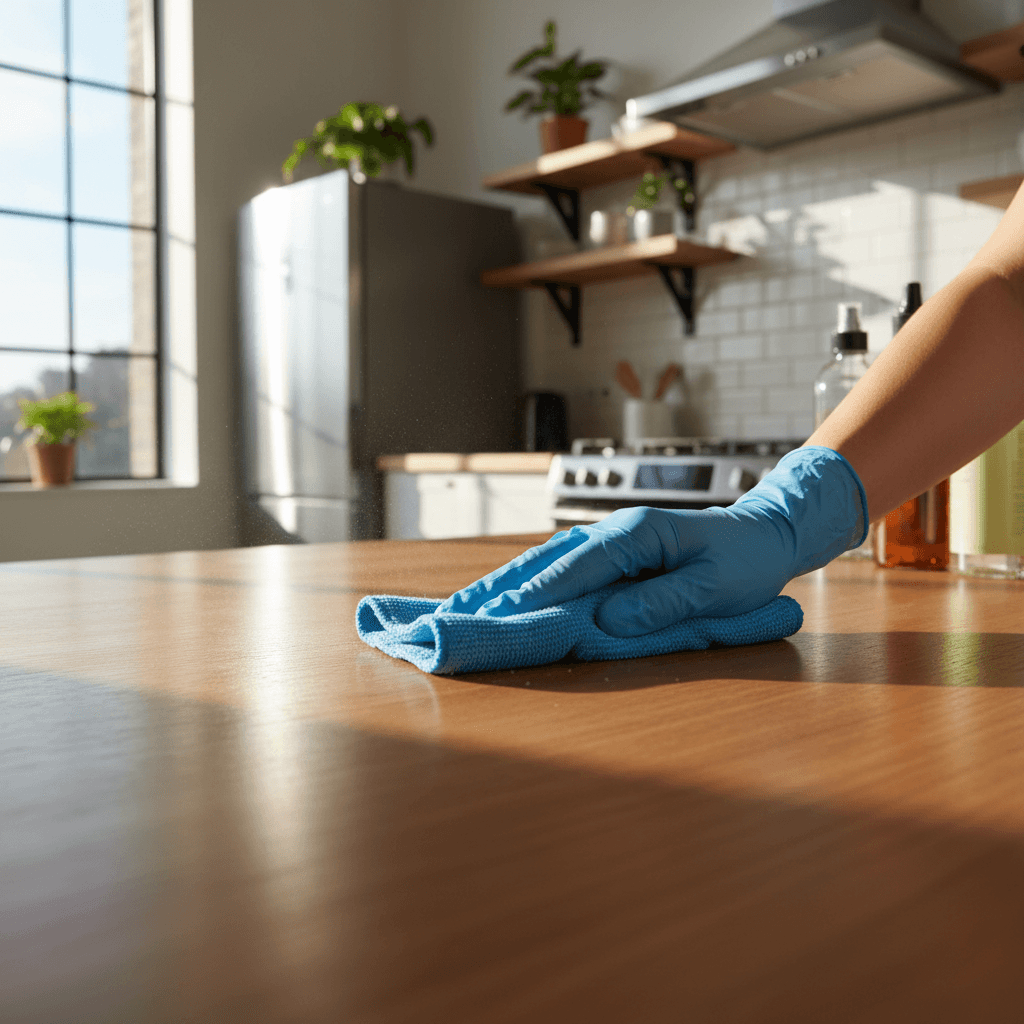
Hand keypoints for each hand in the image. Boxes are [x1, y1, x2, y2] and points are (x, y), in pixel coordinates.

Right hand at [439, 447, 866, 636]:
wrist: (764, 536)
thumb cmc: (744, 562)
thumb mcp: (714, 587)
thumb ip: (661, 602)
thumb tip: (607, 620)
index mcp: (638, 533)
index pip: (579, 563)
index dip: (542, 590)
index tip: (506, 612)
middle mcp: (615, 530)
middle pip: (550, 558)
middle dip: (507, 585)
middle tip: (463, 610)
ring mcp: (610, 539)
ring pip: (549, 560)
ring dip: (509, 582)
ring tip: (469, 604)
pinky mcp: (611, 553)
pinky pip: (562, 567)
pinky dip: (531, 581)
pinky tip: (508, 595)